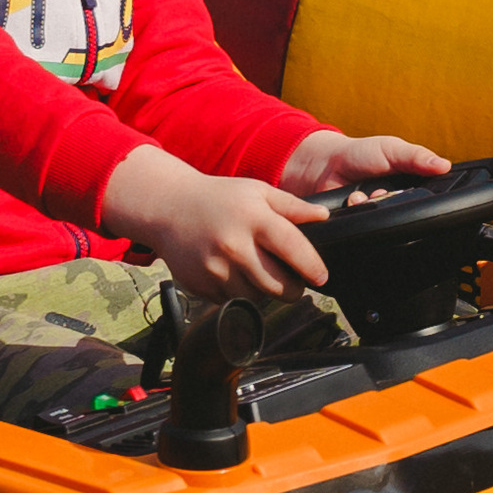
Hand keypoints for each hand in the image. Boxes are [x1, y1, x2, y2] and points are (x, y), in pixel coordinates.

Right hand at [100, 145, 331, 298]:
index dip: (312, 267)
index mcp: (252, 218)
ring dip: (263, 291)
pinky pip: (231, 300)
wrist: (168, 208)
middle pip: (277, 285)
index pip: (292, 248)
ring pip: (255, 298)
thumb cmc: (218, 198)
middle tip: (294, 282)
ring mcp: (214, 268)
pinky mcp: (200, 285)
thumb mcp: (257, 192)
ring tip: (258, 272)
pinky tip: (233, 272)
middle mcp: (233, 245)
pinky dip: (238, 292)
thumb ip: (292, 206)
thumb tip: (324, 217)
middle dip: (292, 289)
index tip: (321, 277)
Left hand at [278, 129, 450, 207]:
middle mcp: (398, 201)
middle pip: (410, 211)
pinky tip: (353, 200)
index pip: (429, 195)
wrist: (324, 166)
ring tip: (366, 193)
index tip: (411, 187)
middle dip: (395, 200)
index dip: (424, 194)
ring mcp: (380, 213)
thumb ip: (417, 157)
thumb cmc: (360, 153)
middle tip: (383, 189)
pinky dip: (360, 211)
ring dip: (375, 205)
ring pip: (389, 221)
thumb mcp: (392, 149)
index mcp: (411, 183)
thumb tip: (444, 165)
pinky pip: (368, 228)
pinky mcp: (363, 224)